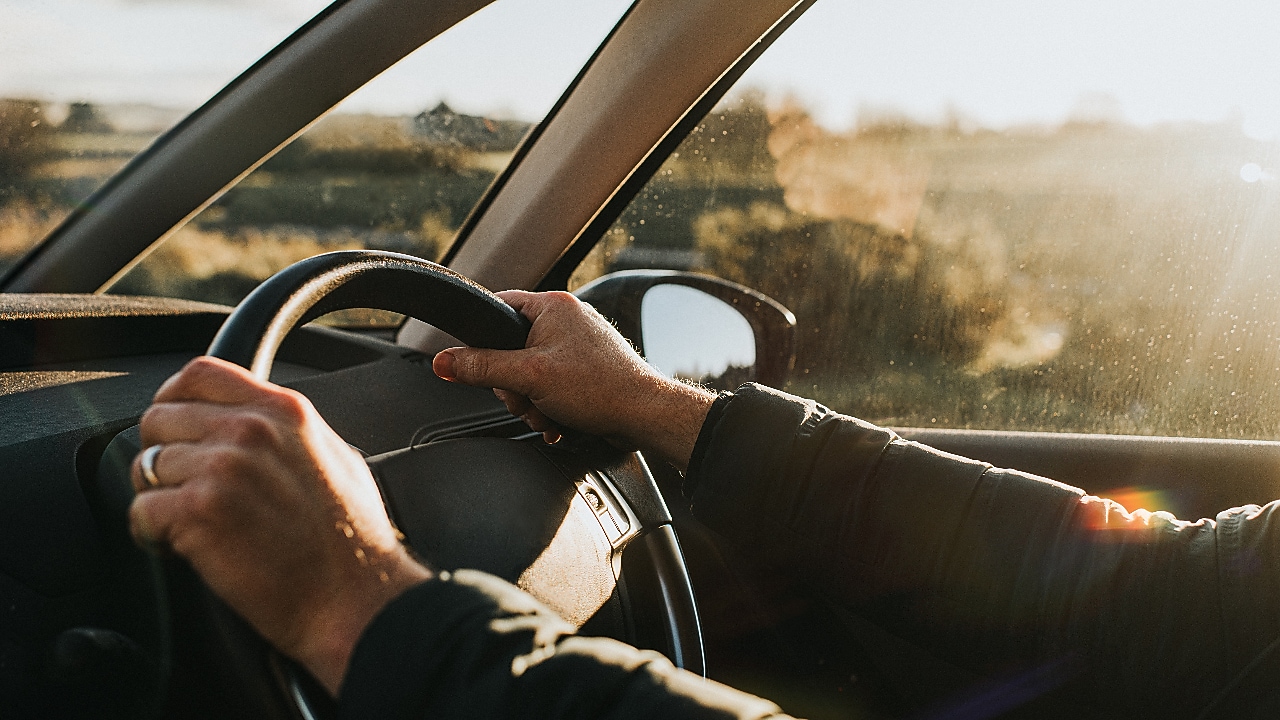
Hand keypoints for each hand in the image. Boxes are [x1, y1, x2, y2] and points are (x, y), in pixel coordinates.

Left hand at [128, 357, 431, 695]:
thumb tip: (254, 424)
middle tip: (187, 490)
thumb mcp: (336, 457)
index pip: (200, 373)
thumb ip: (289, 431)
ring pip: (145, 466)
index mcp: (284, 411)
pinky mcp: (199, 512)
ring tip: (192, 525)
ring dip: (159, 499)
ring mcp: (223, 468)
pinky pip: (140, 510)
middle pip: (160, 418)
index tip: (175, 427)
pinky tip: (185, 547)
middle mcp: (251, 430)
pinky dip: (152, 534)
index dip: (174, 398)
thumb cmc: (353, 542)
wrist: (355, 598)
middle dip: (163, 456)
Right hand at [432, 290, 714, 469]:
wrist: (644, 415)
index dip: (482, 338)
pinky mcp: (587, 369)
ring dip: (532, 402)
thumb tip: (444, 362)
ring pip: (530, 373)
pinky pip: (551, 385)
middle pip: (510, 349)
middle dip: (514, 386)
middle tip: (528, 399)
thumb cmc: (600, 388)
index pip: (498, 307)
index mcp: (553, 305)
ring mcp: (579, 344)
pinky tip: (558, 421)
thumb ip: (481, 367)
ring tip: (548, 413)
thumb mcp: (528, 377)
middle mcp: (567, 318)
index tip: (477, 362)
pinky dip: (550, 406)